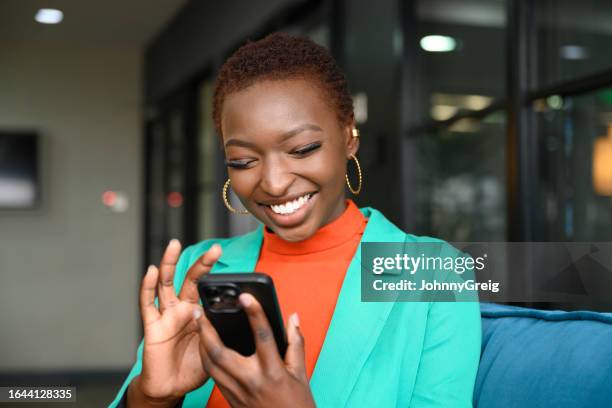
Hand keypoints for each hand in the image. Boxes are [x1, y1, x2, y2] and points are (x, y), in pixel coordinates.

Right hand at [128, 240, 221, 405]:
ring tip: (175, 245)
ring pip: (166, 284)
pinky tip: (150, 271)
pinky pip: (147, 303)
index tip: (234, 266)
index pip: (209, 288)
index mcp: (199, 313)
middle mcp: (182, 309)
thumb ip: (221, 333)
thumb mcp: (214, 348)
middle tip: (215, 249)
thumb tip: (238, 321)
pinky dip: (147, 286)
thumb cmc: (193, 367)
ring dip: (170, 263)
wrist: (171, 387)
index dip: (219, 277)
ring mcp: (166, 315)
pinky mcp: (152, 325)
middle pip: (191, 280)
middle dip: (203, 264)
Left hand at [194, 293, 315, 407]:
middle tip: (200, 311)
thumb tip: (292, 318)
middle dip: (207, 330)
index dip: (254, 314)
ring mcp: (238, 392)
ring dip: (201, 343)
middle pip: (221, 352)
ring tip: (198, 325)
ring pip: (211, 365)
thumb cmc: (297, 406)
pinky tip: (206, 347)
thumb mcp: (301, 373)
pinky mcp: (230, 399)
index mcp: (273, 371)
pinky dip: (207, 359)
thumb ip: (295, 343)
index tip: (246, 296)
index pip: (262, 336)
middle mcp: (252, 381)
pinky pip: (213, 376)